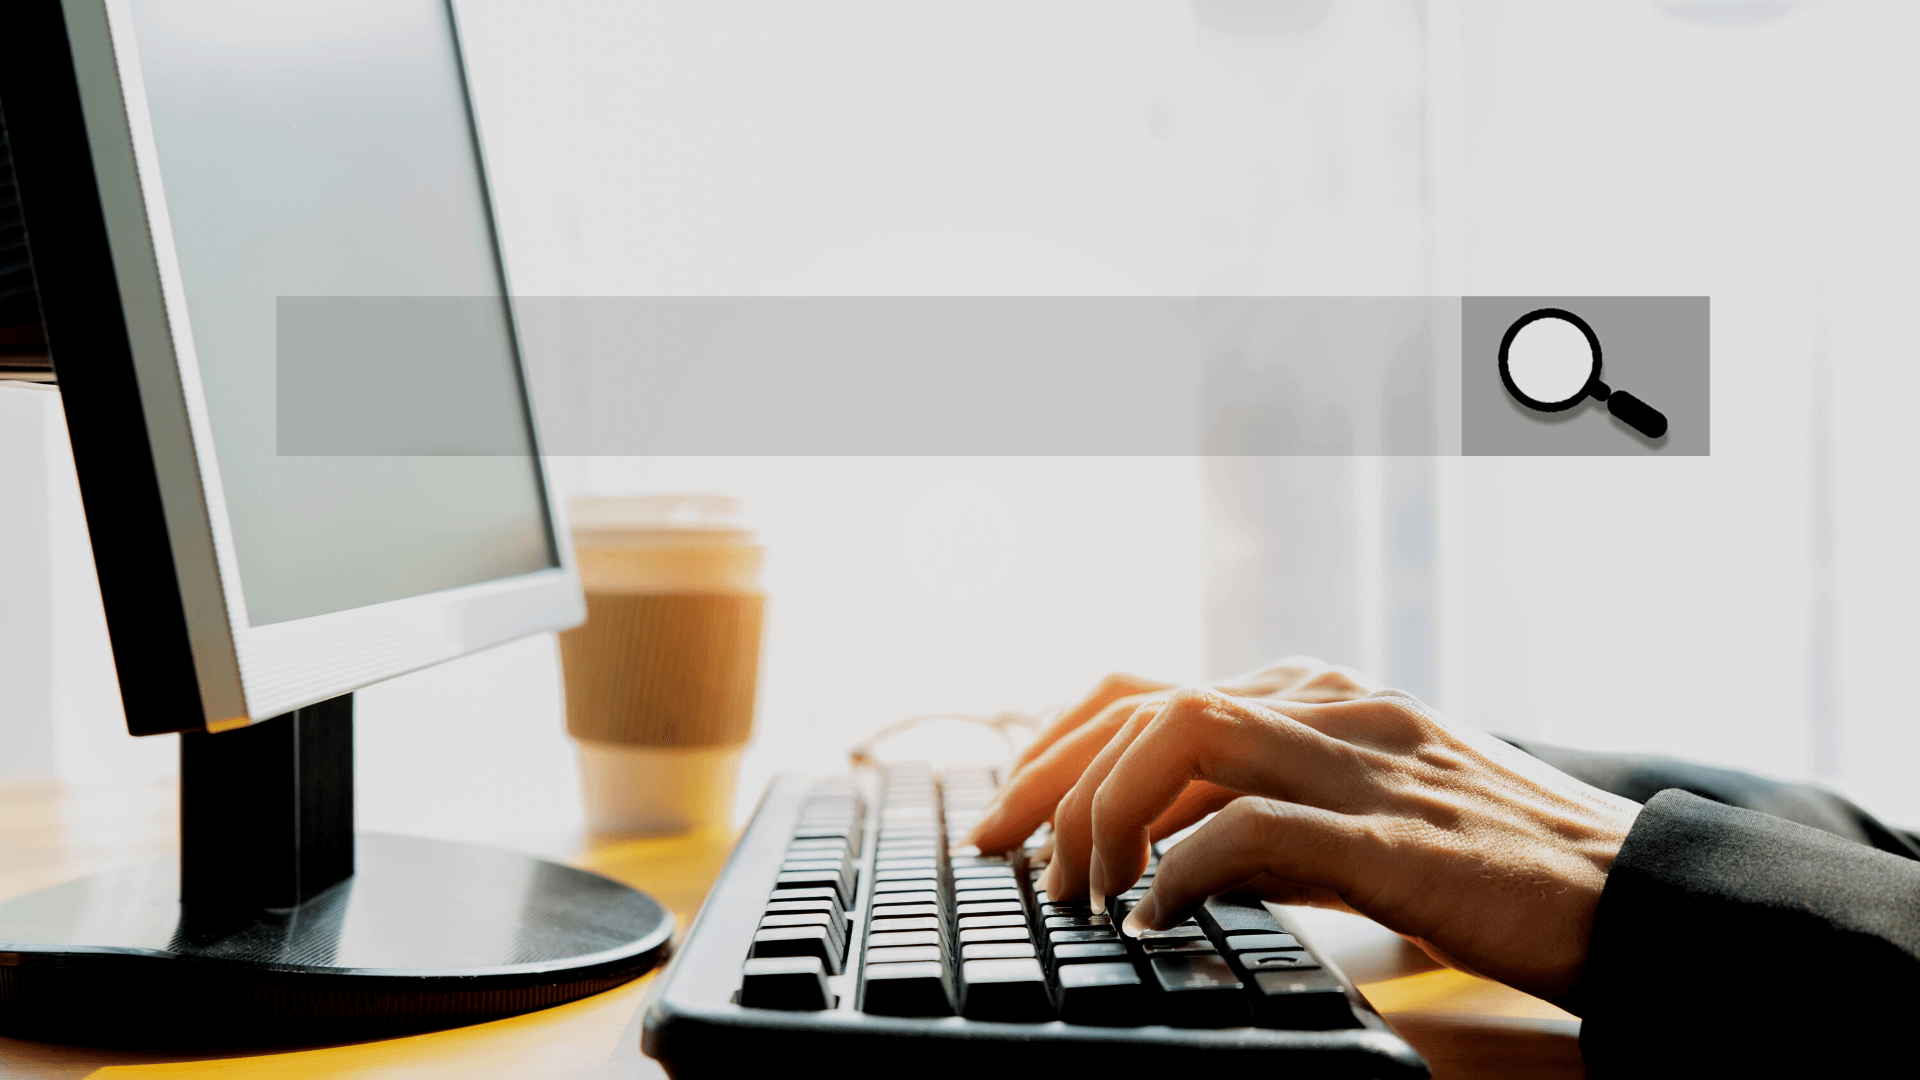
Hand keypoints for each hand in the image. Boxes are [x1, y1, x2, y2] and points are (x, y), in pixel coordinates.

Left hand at [971, 672, 1641, 1003]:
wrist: (1639, 895)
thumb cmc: (1503, 867)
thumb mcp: (1368, 819)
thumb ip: (1276, 814)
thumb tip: (1167, 855)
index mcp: (1326, 695)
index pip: (1154, 687)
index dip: (1063, 741)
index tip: (1010, 810)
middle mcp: (1336, 706)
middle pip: (1148, 702)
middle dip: (1052, 775)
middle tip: (1002, 851)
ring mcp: (1365, 760)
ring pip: (1186, 732)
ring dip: (1105, 811)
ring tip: (1078, 888)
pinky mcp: (1397, 835)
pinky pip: (1254, 826)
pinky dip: (1182, 865)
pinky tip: (1154, 916)